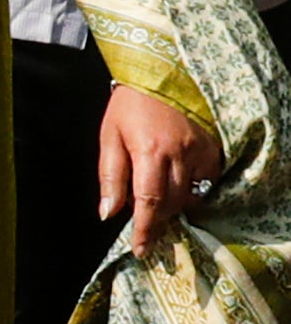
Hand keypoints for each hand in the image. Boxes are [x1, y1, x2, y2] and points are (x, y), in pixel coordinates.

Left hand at [99, 82, 226, 258]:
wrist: (161, 74)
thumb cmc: (129, 107)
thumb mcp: (109, 138)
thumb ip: (110, 178)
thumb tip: (110, 214)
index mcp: (148, 152)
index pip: (149, 203)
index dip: (146, 230)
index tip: (142, 249)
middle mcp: (180, 154)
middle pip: (171, 203)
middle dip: (157, 219)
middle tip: (145, 223)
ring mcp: (201, 151)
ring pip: (190, 195)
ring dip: (174, 205)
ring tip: (158, 200)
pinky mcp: (214, 147)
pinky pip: (207, 181)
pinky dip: (192, 188)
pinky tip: (177, 182)